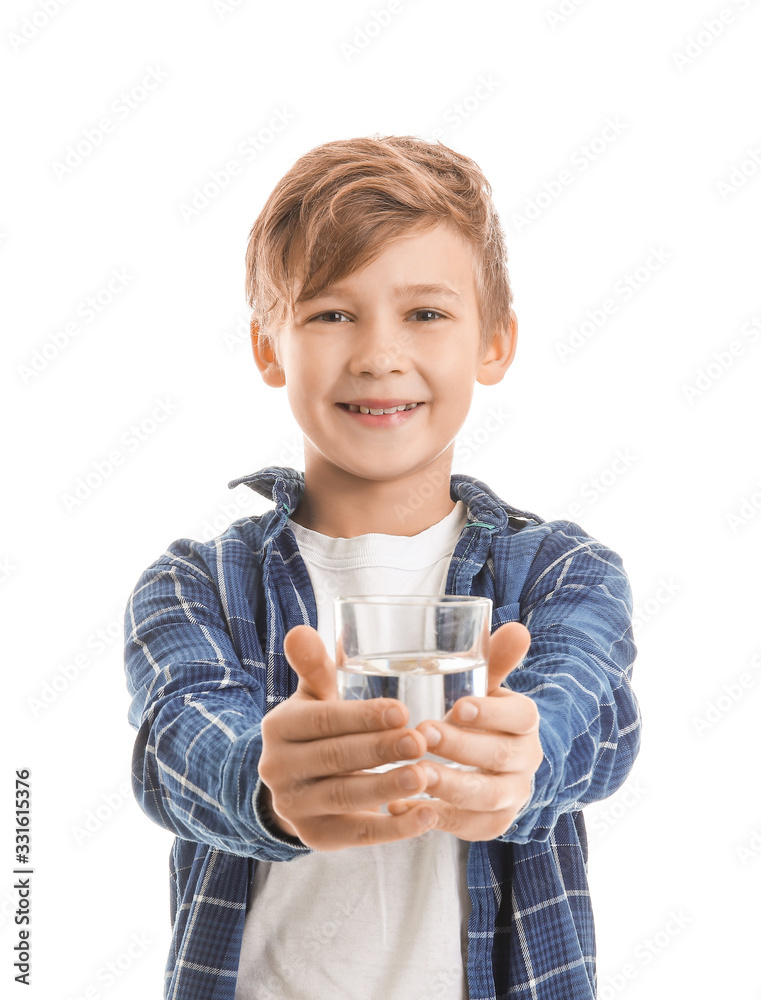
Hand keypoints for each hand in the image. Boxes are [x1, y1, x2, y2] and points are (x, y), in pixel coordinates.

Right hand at [257, 625, 437, 850]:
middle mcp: (278, 768)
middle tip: (420, 740)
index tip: (401, 710)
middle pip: (334, 757)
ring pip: (345, 796)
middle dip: (379, 749)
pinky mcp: (316, 838)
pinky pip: (358, 835)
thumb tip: (302, 632)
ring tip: (425, 776)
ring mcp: (294, 807)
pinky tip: (427, 815)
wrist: (293, 784)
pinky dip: (395, 828)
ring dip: (388, 788)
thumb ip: (316, 667)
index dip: (361, 716)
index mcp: (281, 727)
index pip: (322, 720)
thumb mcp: (314, 697)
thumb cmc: (318, 728)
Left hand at [387, 622, 541, 840]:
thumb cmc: (474, 714)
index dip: (492, 713)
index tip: (458, 706)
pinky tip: (402, 805)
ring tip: (414, 775)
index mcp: (525, 723)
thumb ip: (492, 659)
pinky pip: (468, 827)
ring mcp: (511, 796)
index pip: (522, 717)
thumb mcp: (482, 686)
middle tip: (423, 734)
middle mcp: (526, 761)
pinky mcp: (491, 824)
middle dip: (461, 747)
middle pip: (501, 757)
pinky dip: (435, 818)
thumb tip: (517, 628)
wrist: (485, 763)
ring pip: (487, 797)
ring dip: (450, 786)